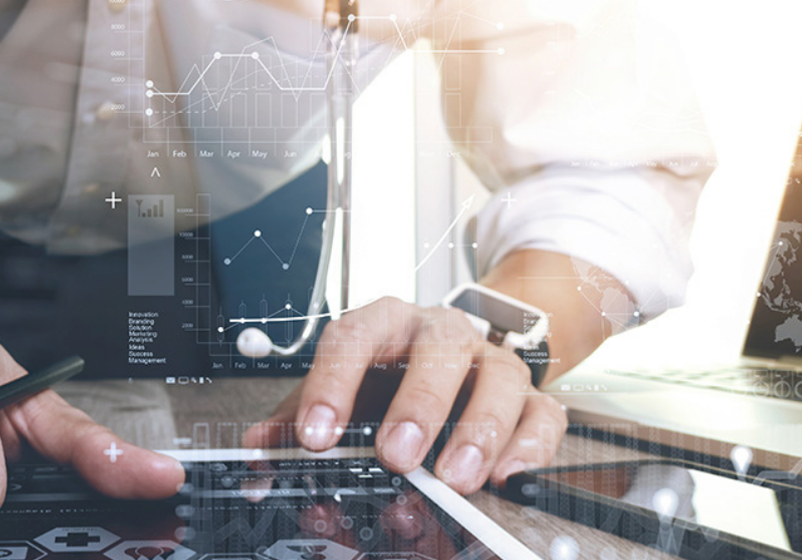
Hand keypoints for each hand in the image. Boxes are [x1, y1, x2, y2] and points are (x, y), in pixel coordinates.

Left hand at [243, 296, 566, 493]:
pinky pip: (542, 414)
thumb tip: (259, 451)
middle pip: (437, 352)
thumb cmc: (385, 376)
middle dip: (417, 406)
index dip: (331, 386)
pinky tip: (505, 476)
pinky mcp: (530, 396)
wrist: (451, 359)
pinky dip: (528, 447)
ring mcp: (490, 362)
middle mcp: (440, 333)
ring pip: (498, 379)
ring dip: (478, 430)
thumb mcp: (338, 390)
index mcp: (383, 323)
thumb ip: (296, 419)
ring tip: (454, 476)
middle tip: (396, 455)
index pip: (353, 339)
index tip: (315, 435)